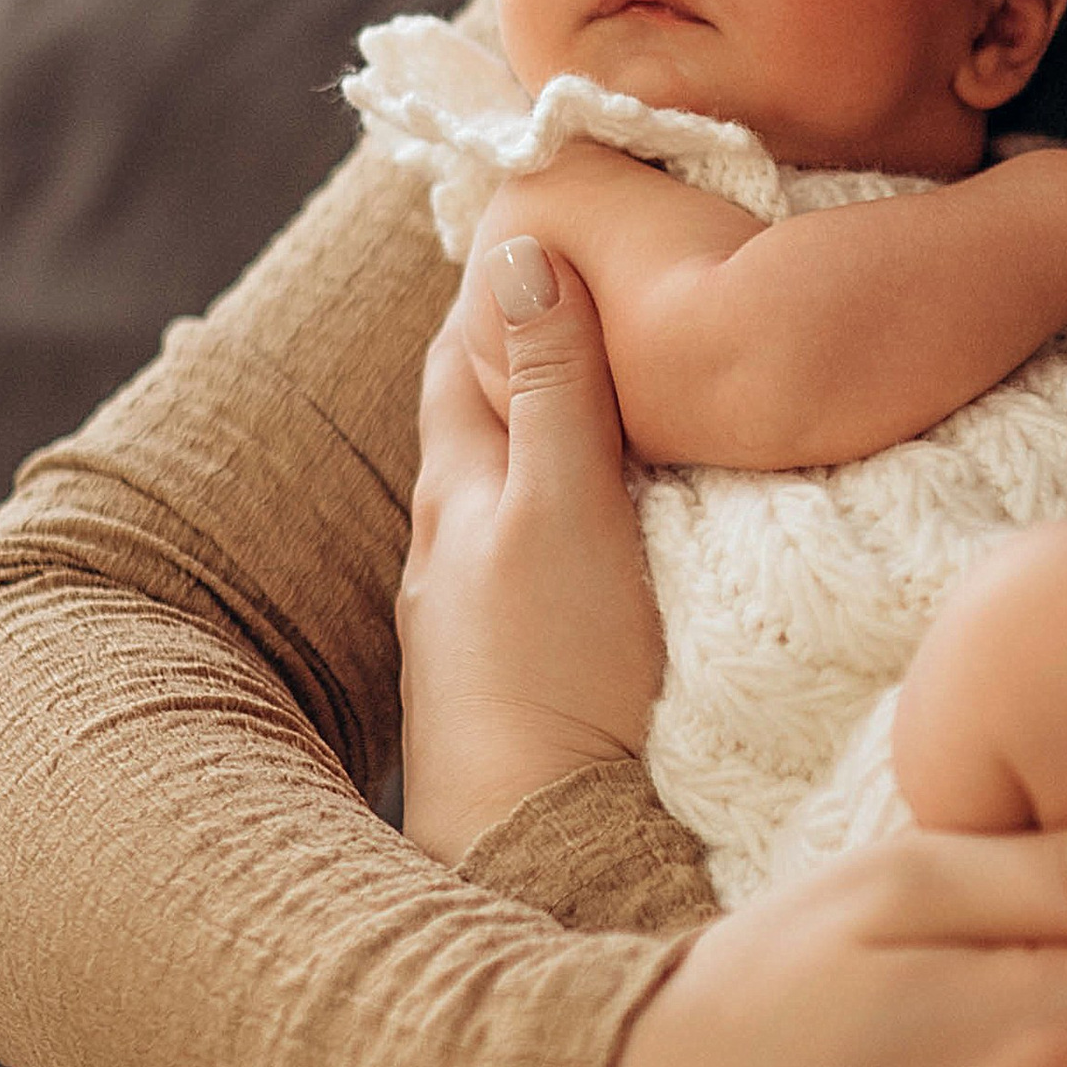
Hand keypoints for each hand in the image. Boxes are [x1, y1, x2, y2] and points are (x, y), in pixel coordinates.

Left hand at [399, 234, 663, 862]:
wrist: (547, 840)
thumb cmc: (556, 669)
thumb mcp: (564, 506)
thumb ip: (555, 386)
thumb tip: (519, 251)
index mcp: (457, 490)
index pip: (464, 352)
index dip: (500, 285)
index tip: (550, 226)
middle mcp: (452, 545)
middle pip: (479, 417)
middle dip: (521, 348)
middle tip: (591, 287)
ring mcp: (477, 612)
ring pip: (508, 488)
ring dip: (548, 431)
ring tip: (615, 390)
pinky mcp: (517, 666)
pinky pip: (536, 552)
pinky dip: (566, 505)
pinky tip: (607, 523)